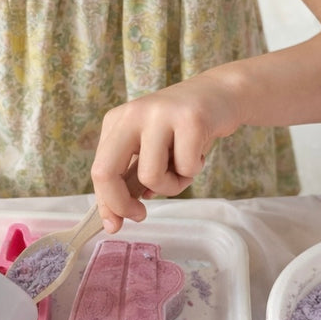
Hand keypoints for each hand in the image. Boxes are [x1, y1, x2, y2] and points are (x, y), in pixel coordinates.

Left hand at [91, 74, 240, 231]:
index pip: (99, 170)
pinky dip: (195, 170)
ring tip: (185, 167)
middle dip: (120, 203)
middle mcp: (131, 114)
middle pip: (106, 172)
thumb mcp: (150, 152)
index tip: (114, 225)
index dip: (106, 203)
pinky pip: (186, 167)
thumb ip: (131, 181)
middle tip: (140, 215)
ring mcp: (159, 114)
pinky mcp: (190, 118)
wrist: (221, 95)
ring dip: (172, 185)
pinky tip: (200, 151)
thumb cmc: (182, 131)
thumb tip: (112, 220)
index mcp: (116, 121)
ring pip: (150, 176)